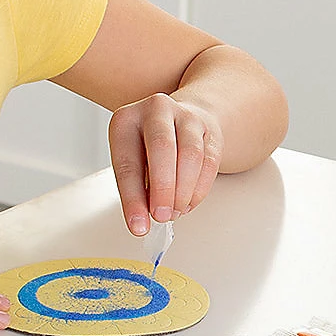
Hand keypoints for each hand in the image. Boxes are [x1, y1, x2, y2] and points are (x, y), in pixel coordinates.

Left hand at [108, 92, 221, 236]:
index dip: (133, 198)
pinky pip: (209, 161)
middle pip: (162, 148)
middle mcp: (156, 110)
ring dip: (183, 191)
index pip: (127, 162)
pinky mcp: (209, 129)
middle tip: (161, 216)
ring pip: (191, 154)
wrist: (178, 121)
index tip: (138, 225)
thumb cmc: (148, 147)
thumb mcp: (132, 162)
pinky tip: (189, 203)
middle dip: (163, 188)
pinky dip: (199, 188)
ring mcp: (186, 116)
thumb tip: (143, 220)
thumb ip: (137, 188)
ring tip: (175, 212)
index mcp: (126, 119)